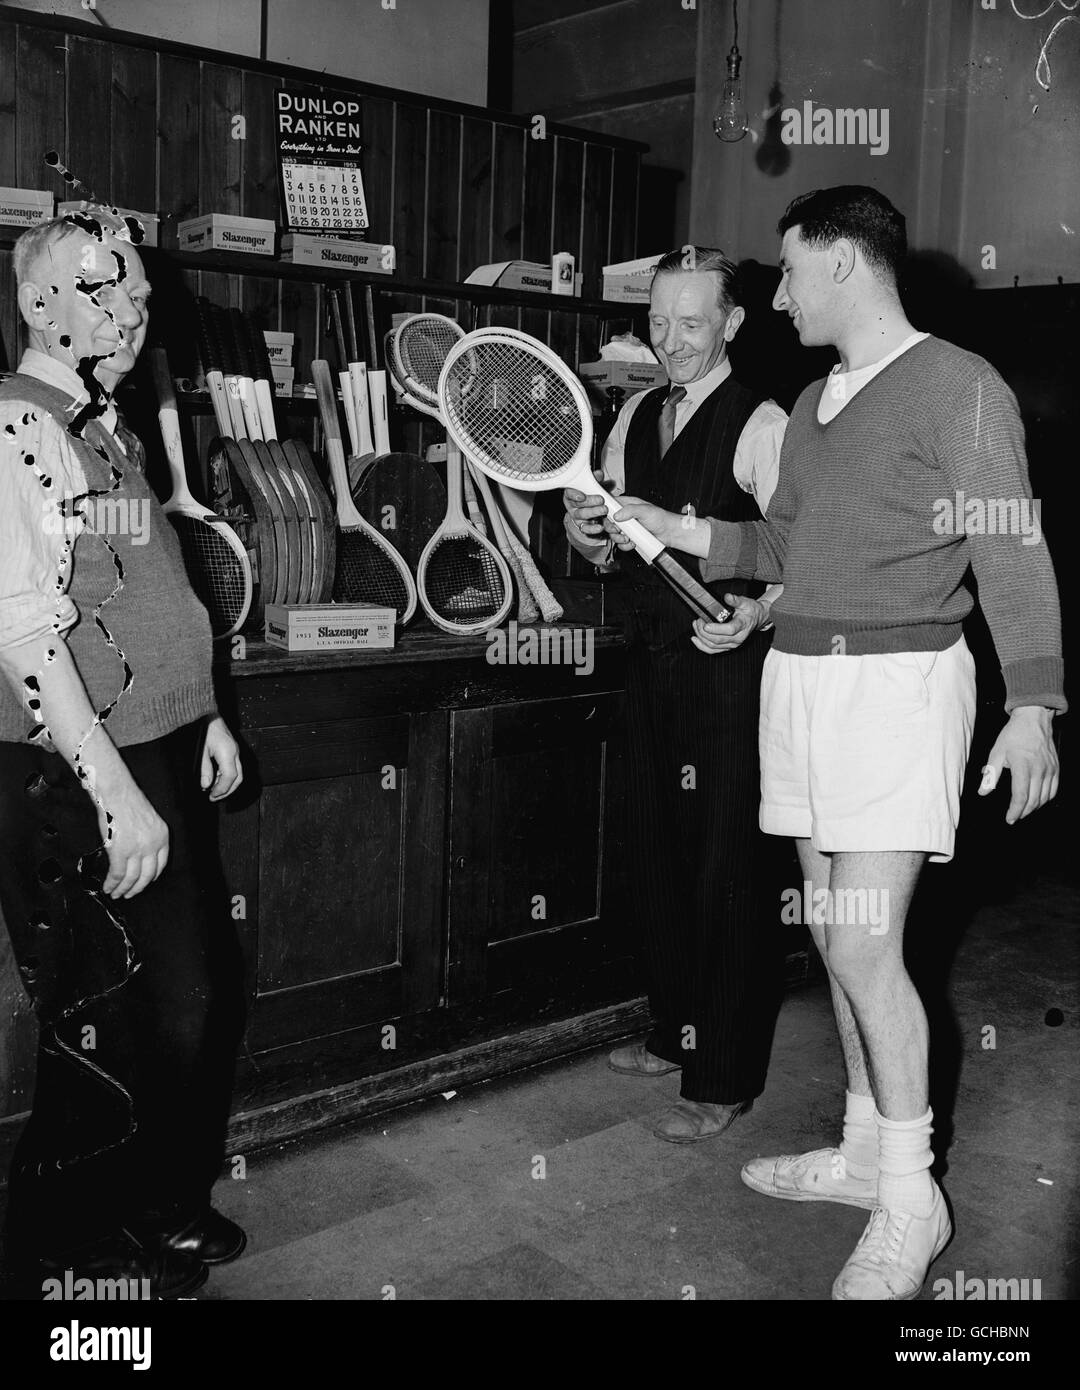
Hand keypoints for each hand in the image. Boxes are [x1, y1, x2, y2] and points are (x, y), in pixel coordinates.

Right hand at [96, 785, 169, 899]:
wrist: (117, 791)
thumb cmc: (128, 801)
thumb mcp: (148, 820)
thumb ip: (147, 837)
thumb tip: (137, 855)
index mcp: (163, 836)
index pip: (160, 865)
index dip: (151, 877)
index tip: (143, 883)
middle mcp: (153, 845)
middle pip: (147, 875)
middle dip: (137, 888)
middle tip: (128, 894)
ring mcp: (137, 849)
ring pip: (131, 879)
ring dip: (123, 890)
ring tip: (116, 894)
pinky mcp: (120, 851)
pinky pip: (117, 875)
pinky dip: (111, 884)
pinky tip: (107, 888)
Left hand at [201, 716, 243, 801]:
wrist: (205, 712)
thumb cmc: (202, 727)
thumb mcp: (200, 749)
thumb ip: (204, 768)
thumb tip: (206, 785)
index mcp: (228, 752)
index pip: (230, 777)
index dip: (221, 790)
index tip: (211, 796)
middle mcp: (235, 751)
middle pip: (238, 777)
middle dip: (227, 790)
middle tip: (214, 797)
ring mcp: (235, 749)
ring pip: (238, 773)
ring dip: (227, 783)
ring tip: (213, 790)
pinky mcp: (232, 748)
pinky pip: (234, 766)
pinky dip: (226, 775)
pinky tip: (215, 778)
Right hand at [563, 483, 611, 541]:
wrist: (593, 511)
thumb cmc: (591, 495)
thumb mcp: (593, 486)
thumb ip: (596, 480)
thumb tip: (599, 474)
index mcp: (572, 494)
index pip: (569, 493)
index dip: (574, 495)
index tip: (582, 496)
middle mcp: (572, 506)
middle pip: (578, 504)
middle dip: (590, 502)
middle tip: (601, 500)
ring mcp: (577, 517)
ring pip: (582, 516)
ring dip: (594, 512)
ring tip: (604, 510)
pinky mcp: (583, 527)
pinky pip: (586, 529)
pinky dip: (593, 529)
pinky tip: (600, 527)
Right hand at [608, 495, 678, 549]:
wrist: (669, 533)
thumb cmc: (661, 518)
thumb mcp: (645, 510)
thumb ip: (630, 510)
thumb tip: (617, 515)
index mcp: (627, 504)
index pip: (610, 505)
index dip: (606, 512)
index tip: (610, 518)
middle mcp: (625, 516)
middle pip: (609, 522)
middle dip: (612, 528)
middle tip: (619, 530)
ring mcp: (628, 528)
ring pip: (613, 534)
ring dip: (618, 538)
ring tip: (628, 538)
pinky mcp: (630, 538)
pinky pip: (621, 543)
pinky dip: (625, 545)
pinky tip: (632, 542)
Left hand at [691, 595, 769, 653]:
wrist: (756, 619)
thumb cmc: (750, 611)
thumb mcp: (745, 602)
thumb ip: (735, 600)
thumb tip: (727, 597)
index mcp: (743, 625)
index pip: (730, 630)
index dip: (716, 629)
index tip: (706, 624)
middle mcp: (738, 638)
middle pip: (718, 640)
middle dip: (704, 631)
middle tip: (699, 621)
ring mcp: (732, 644)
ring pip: (713, 646)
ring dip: (701, 637)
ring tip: (696, 626)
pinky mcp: (727, 647)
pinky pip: (713, 650)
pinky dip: (702, 646)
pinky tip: (695, 639)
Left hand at [979, 706, 1058, 822]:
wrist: (1034, 719)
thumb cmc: (1014, 734)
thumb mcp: (996, 752)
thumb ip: (991, 775)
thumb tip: (983, 792)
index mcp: (1022, 765)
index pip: (1021, 795)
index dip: (1015, 810)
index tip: (1009, 819)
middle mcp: (1039, 769)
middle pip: (1034, 800)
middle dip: (1023, 812)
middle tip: (1014, 817)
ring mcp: (1050, 769)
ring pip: (1045, 798)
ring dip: (1034, 808)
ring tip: (1023, 810)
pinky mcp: (1056, 768)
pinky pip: (1053, 790)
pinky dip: (1046, 799)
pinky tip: (1037, 801)